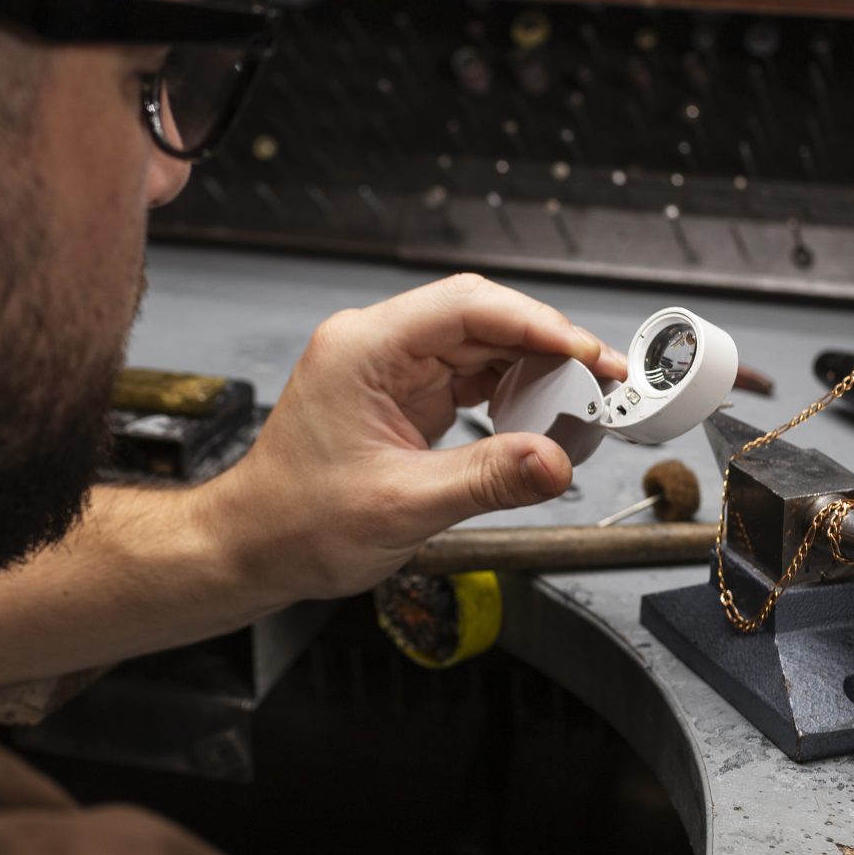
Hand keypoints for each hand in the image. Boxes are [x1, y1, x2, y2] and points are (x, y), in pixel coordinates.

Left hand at [201, 273, 626, 603]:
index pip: (466, 306)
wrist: (252, 548)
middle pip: (479, 317)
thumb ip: (486, 480)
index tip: (587, 353)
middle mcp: (374, 346)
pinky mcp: (399, 395)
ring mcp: (387, 368)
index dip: (537, 324)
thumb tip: (555, 462)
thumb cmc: (294, 523)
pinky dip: (508, 392)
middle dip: (545, 344)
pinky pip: (468, 376)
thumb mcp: (401, 506)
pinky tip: (538, 416)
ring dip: (532, 369)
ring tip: (579, 402)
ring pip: (479, 344)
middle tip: (600, 380)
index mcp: (362, 349)